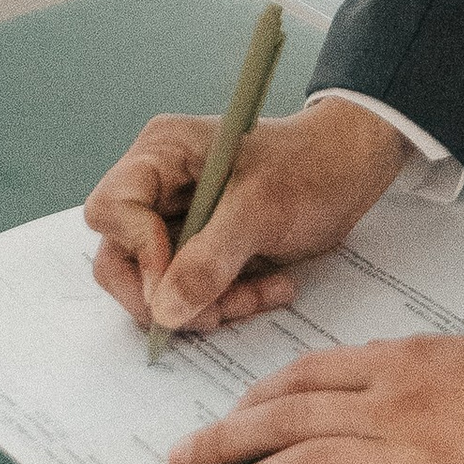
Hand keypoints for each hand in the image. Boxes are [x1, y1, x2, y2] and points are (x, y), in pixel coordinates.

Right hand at [82, 102, 407, 340]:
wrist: (352, 167)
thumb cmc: (312, 165)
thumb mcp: (263, 209)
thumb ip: (210, 258)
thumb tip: (163, 310)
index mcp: (163, 153)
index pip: (111, 209)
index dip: (139, 252)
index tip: (178, 281)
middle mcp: (158, 185)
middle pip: (122, 258)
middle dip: (170, 294)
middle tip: (219, 311)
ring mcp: (175, 218)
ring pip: (157, 286)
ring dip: (206, 304)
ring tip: (262, 294)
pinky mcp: (197, 247)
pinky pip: (189, 292)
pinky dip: (225, 301)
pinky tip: (270, 289)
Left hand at [168, 328, 463, 463]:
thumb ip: (412, 368)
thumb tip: (367, 383)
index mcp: (403, 361)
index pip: (306, 375)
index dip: (256, 399)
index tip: (228, 416)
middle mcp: (393, 403)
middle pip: (286, 419)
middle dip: (225, 439)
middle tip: (182, 459)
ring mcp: (408, 456)